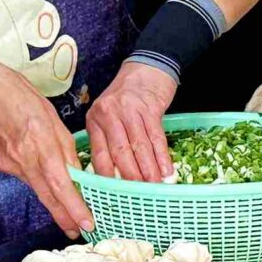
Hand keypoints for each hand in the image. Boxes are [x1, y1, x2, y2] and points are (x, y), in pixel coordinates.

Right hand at [0, 56, 92, 234]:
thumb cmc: (15, 93)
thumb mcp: (49, 114)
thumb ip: (63, 145)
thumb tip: (74, 170)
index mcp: (39, 142)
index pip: (60, 183)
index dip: (73, 206)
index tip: (86, 223)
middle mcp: (22, 159)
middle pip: (47, 195)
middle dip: (64, 215)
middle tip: (78, 230)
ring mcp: (6, 164)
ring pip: (35, 185)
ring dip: (51, 195)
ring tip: (66, 203)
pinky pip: (22, 174)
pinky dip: (33, 174)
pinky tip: (34, 162)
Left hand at [86, 60, 180, 182]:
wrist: (146, 67)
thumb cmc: (127, 96)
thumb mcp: (108, 114)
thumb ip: (107, 139)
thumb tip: (113, 175)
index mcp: (95, 120)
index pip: (99, 154)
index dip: (106, 177)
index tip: (114, 194)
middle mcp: (109, 114)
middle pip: (119, 152)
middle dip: (130, 176)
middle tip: (139, 194)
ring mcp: (130, 110)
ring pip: (139, 146)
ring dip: (148, 169)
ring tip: (154, 185)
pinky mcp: (149, 107)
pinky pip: (156, 136)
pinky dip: (161, 155)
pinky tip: (165, 169)